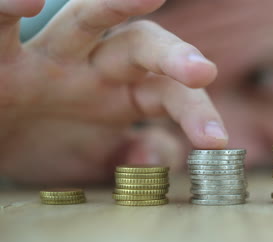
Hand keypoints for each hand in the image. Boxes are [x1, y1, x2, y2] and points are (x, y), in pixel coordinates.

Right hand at [0, 0, 227, 184]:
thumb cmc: (54, 145)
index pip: (170, 92)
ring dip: (115, 5)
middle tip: (202, 72)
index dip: (196, 111)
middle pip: (142, 45)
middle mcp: (96, 66)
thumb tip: (160, 157)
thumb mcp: (100, 160)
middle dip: (174, 56)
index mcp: (126, 92)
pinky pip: (1, 26)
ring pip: (86, 19)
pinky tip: (27, 2)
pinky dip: (9, 10)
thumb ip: (134, 157)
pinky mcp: (0, 57)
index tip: (216, 140)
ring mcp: (52, 56)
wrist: (1, 139)